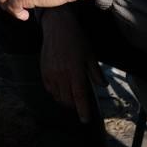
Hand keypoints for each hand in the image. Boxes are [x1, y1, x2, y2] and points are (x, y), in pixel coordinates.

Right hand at [40, 6, 105, 121]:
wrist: (57, 27)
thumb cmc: (76, 39)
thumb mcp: (90, 55)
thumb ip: (95, 72)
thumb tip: (102, 85)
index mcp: (75, 71)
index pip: (79, 97)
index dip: (83, 110)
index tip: (85, 120)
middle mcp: (62, 75)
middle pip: (67, 100)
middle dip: (74, 106)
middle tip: (80, 105)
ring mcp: (51, 74)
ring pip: (58, 96)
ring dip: (65, 100)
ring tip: (71, 98)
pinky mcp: (44, 71)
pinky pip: (50, 89)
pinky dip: (56, 93)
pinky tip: (61, 89)